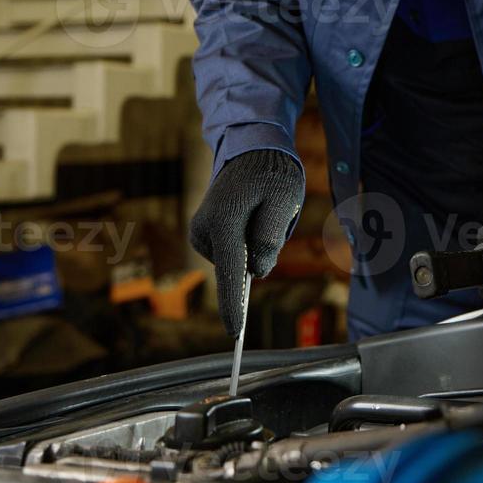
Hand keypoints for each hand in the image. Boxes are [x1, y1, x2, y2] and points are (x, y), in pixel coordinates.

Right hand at [189, 149, 304, 335]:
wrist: (250, 150)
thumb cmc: (271, 174)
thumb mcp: (282, 200)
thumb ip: (270, 236)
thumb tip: (256, 271)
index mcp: (224, 222)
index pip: (231, 273)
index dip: (235, 305)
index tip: (235, 332)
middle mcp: (204, 229)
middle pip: (238, 268)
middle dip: (259, 256)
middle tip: (272, 217)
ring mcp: (200, 231)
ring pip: (236, 261)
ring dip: (253, 247)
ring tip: (260, 212)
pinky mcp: (203, 232)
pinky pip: (231, 252)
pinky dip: (244, 242)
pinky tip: (249, 216)